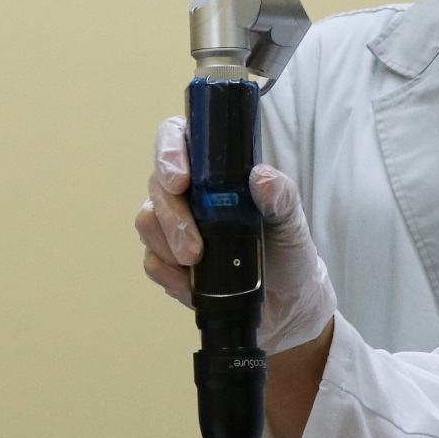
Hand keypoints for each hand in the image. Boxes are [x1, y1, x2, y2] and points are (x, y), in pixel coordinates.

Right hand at [135, 116, 336, 353]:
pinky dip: (168, 273)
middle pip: (157, 184)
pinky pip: (152, 261)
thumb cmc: (286, 249)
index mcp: (214, 169)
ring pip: (147, 221)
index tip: (179, 179)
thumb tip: (261, 177)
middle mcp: (188, 192)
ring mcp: (173, 225)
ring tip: (197, 263)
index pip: (177, 138)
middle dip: (172, 217)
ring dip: (167, 245)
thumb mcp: (291, 221)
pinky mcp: (168, 260)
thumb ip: (281, 196)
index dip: (169, 151)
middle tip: (194, 248)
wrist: (284, 299)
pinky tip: (189, 282)